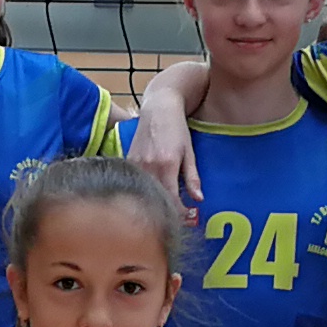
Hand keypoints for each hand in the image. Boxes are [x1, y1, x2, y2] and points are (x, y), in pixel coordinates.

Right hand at [124, 91, 202, 213]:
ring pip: (144, 192)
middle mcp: (149, 166)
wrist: (158, 108)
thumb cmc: (177, 128)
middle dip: (168, 211)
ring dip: (154, 201)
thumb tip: (198, 199)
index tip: (188, 218)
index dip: (180, 213)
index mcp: (167, 165)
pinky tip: (150, 193)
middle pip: (156, 199)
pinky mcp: (128, 161)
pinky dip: (143, 190)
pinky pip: (135, 182)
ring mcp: (136, 164)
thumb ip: (192, 177)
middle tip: (178, 218)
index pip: (171, 199)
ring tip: (165, 208)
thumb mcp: (189, 152)